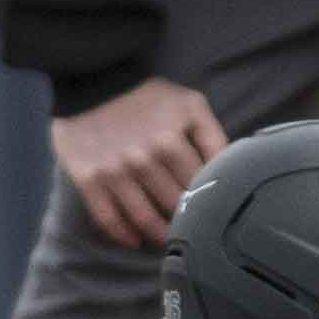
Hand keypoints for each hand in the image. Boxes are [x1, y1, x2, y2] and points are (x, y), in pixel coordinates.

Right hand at [52, 77, 228, 250]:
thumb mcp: (190, 105)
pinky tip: (135, 240)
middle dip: (188, 221)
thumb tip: (231, 172)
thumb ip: (214, 138)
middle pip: (174, 207)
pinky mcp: (87, 178)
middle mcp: (141, 161)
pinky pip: (107, 219)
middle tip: (195, 230)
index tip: (214, 214)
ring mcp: (112, 172)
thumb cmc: (148, 94)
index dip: (209, 204)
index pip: (199, 189)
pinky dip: (123, 235)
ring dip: (160, 235)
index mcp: (170, 143)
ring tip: (170, 240)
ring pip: (144, 219)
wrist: (93, 78)